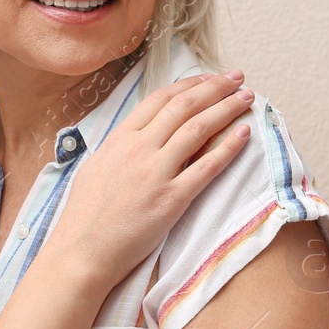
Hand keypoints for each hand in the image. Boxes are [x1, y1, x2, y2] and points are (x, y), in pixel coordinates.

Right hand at [54, 70, 252, 285]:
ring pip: (198, 129)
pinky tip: (244, 134)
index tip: (209, 78)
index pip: (160, 99)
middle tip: (237, 77)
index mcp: (119, 138)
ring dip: (226, 108)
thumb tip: (138, 134)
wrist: (83, 251)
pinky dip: (228, 147)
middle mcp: (138, 149)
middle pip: (183, 106)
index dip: (189, 85)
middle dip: (215, 87)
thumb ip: (120, 146)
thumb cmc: (85, 214)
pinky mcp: (171, 200)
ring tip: (246, 97)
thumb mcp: (96, 166)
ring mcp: (156, 173)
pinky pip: (206, 167)